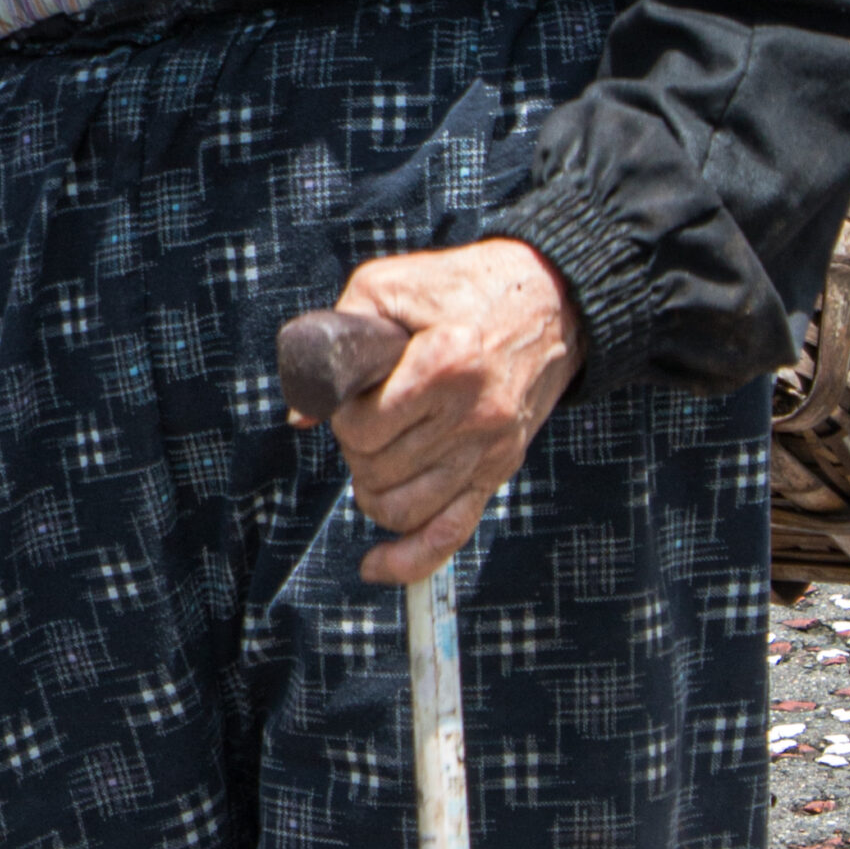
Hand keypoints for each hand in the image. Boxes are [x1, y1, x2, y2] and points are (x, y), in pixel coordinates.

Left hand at [324, 240, 584, 585]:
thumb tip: (301, 412)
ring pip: (404, 508)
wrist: (548, 300)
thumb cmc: (462, 285)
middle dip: (356, 449)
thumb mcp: (392, 283)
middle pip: (379, 470)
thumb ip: (340, 336)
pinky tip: (375, 566)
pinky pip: (451, 535)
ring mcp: (488, 451)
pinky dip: (409, 561)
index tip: (353, 394)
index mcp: (442, 366)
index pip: (364, 428)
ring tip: (374, 456)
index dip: (343, 416)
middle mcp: (470, 417)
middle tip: (365, 416)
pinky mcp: (499, 470)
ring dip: (372, 490)